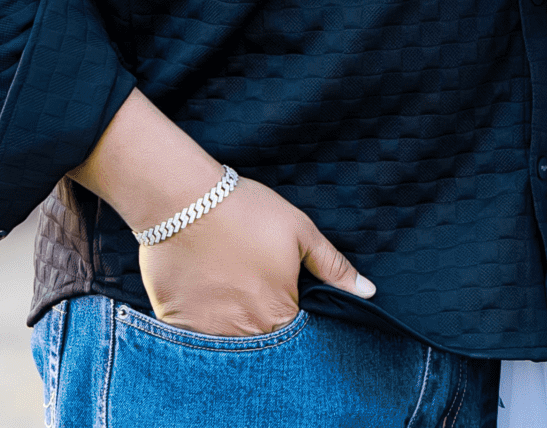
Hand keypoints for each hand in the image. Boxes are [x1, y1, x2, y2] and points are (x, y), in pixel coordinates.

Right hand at [75, 92, 374, 336]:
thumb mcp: (300, 231)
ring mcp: (209, 333)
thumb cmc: (246, 212)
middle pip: (261, 345)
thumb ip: (333, 266)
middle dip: (261, 327)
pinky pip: (192, 342)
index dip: (292, 319)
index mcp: (280, 312)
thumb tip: (368, 291)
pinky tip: (201, 299)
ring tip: (226, 294)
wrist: (185, 201)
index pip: (296, 337)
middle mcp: (245, 332)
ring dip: (231, 330)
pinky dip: (199, 328)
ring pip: (227, 346)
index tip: (282, 298)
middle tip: (250, 292)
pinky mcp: (177, 326)